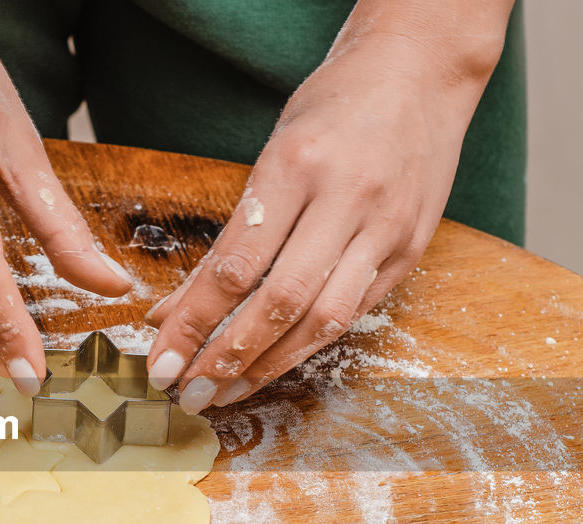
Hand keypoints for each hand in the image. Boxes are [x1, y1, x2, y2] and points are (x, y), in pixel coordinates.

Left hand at [146, 3, 510, 411]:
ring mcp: (386, 229)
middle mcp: (346, 200)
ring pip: (322, 320)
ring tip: (224, 394)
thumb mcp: (272, 154)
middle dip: (224, 358)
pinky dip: (308, 346)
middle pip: (278, 302)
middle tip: (185, 393)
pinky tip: (273, 366)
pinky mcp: (410, 250)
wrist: (422, 71)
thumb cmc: (333, 108)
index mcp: (297, 166)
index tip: (160, 358)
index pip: (235, 265)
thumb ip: (229, 236)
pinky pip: (354, 313)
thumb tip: (172, 310)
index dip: (193, 321)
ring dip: (267, 367)